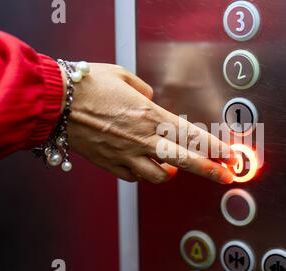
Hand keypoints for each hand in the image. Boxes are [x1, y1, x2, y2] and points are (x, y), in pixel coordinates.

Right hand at [65, 63, 234, 183]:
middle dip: (210, 171)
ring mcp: (127, 155)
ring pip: (160, 177)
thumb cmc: (88, 85)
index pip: (193, 136)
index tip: (230, 155)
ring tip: (173, 167)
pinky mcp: (111, 165)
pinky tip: (142, 165)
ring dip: (171, 173)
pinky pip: (134, 177)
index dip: (216, 147)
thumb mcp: (125, 78)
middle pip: (185, 161)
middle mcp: (143, 139)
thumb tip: (153, 102)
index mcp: (151, 116)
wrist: (55, 102)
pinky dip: (142, 174)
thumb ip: (146, 92)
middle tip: (226, 177)